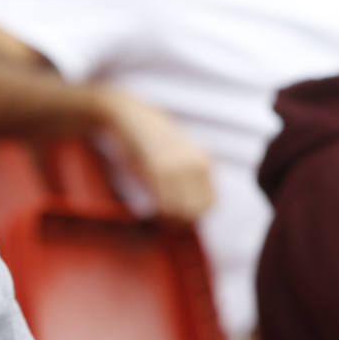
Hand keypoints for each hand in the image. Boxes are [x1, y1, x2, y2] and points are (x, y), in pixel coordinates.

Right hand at [96, 87, 214, 221]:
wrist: (127, 116)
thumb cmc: (146, 139)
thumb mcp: (176, 155)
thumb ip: (187, 178)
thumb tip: (188, 211)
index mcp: (205, 162)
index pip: (210, 204)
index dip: (193, 218)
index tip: (175, 220)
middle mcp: (196, 165)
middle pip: (198, 211)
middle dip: (181, 223)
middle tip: (163, 222)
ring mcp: (179, 167)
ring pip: (182, 211)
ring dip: (168, 221)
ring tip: (155, 218)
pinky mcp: (159, 169)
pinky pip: (164, 204)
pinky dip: (158, 215)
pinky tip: (149, 212)